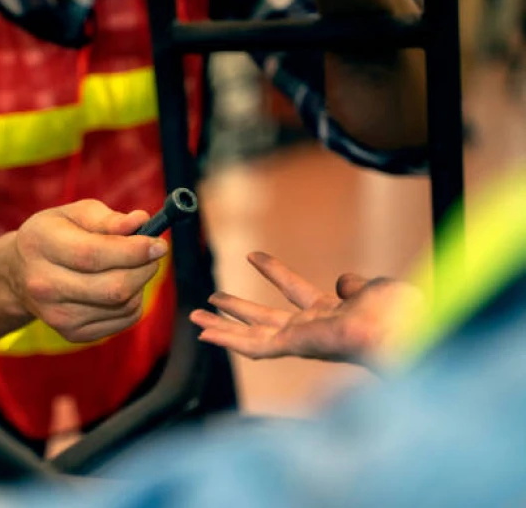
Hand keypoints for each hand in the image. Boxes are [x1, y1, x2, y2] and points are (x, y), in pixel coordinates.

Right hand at [1, 199, 167, 342]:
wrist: (19, 274)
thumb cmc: (54, 235)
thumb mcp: (74, 214)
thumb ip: (108, 218)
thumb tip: (141, 222)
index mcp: (41, 245)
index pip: (93, 255)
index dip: (133, 251)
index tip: (159, 244)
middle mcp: (44, 285)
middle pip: (112, 288)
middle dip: (144, 269)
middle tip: (153, 253)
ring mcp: (57, 315)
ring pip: (123, 305)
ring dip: (140, 284)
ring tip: (130, 266)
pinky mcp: (72, 334)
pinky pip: (123, 320)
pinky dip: (133, 301)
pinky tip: (121, 286)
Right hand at [190, 252, 422, 363]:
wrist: (406, 330)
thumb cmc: (404, 314)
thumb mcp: (377, 288)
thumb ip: (356, 285)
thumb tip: (343, 280)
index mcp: (331, 314)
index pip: (294, 291)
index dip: (273, 271)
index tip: (252, 254)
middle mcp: (311, 330)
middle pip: (264, 319)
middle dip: (237, 309)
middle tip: (211, 298)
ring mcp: (300, 340)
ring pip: (251, 335)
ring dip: (222, 325)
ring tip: (194, 316)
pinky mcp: (294, 347)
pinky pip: (254, 345)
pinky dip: (227, 338)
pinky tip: (205, 332)